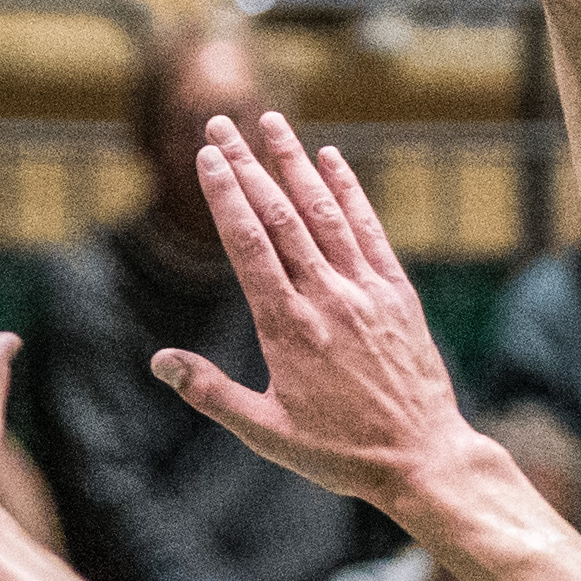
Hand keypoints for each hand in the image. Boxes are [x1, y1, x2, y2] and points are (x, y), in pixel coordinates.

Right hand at [153, 113, 512, 539]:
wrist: (422, 457)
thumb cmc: (340, 452)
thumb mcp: (266, 432)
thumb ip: (211, 392)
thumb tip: (159, 361)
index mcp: (288, 327)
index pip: (249, 245)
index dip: (227, 195)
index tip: (208, 156)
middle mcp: (327, 298)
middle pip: (281, 216)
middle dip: (248, 165)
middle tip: (221, 123)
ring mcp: (366, 291)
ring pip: (325, 212)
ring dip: (296, 163)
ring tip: (272, 123)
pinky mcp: (397, 294)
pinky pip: (369, 231)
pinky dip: (350, 191)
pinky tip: (332, 160)